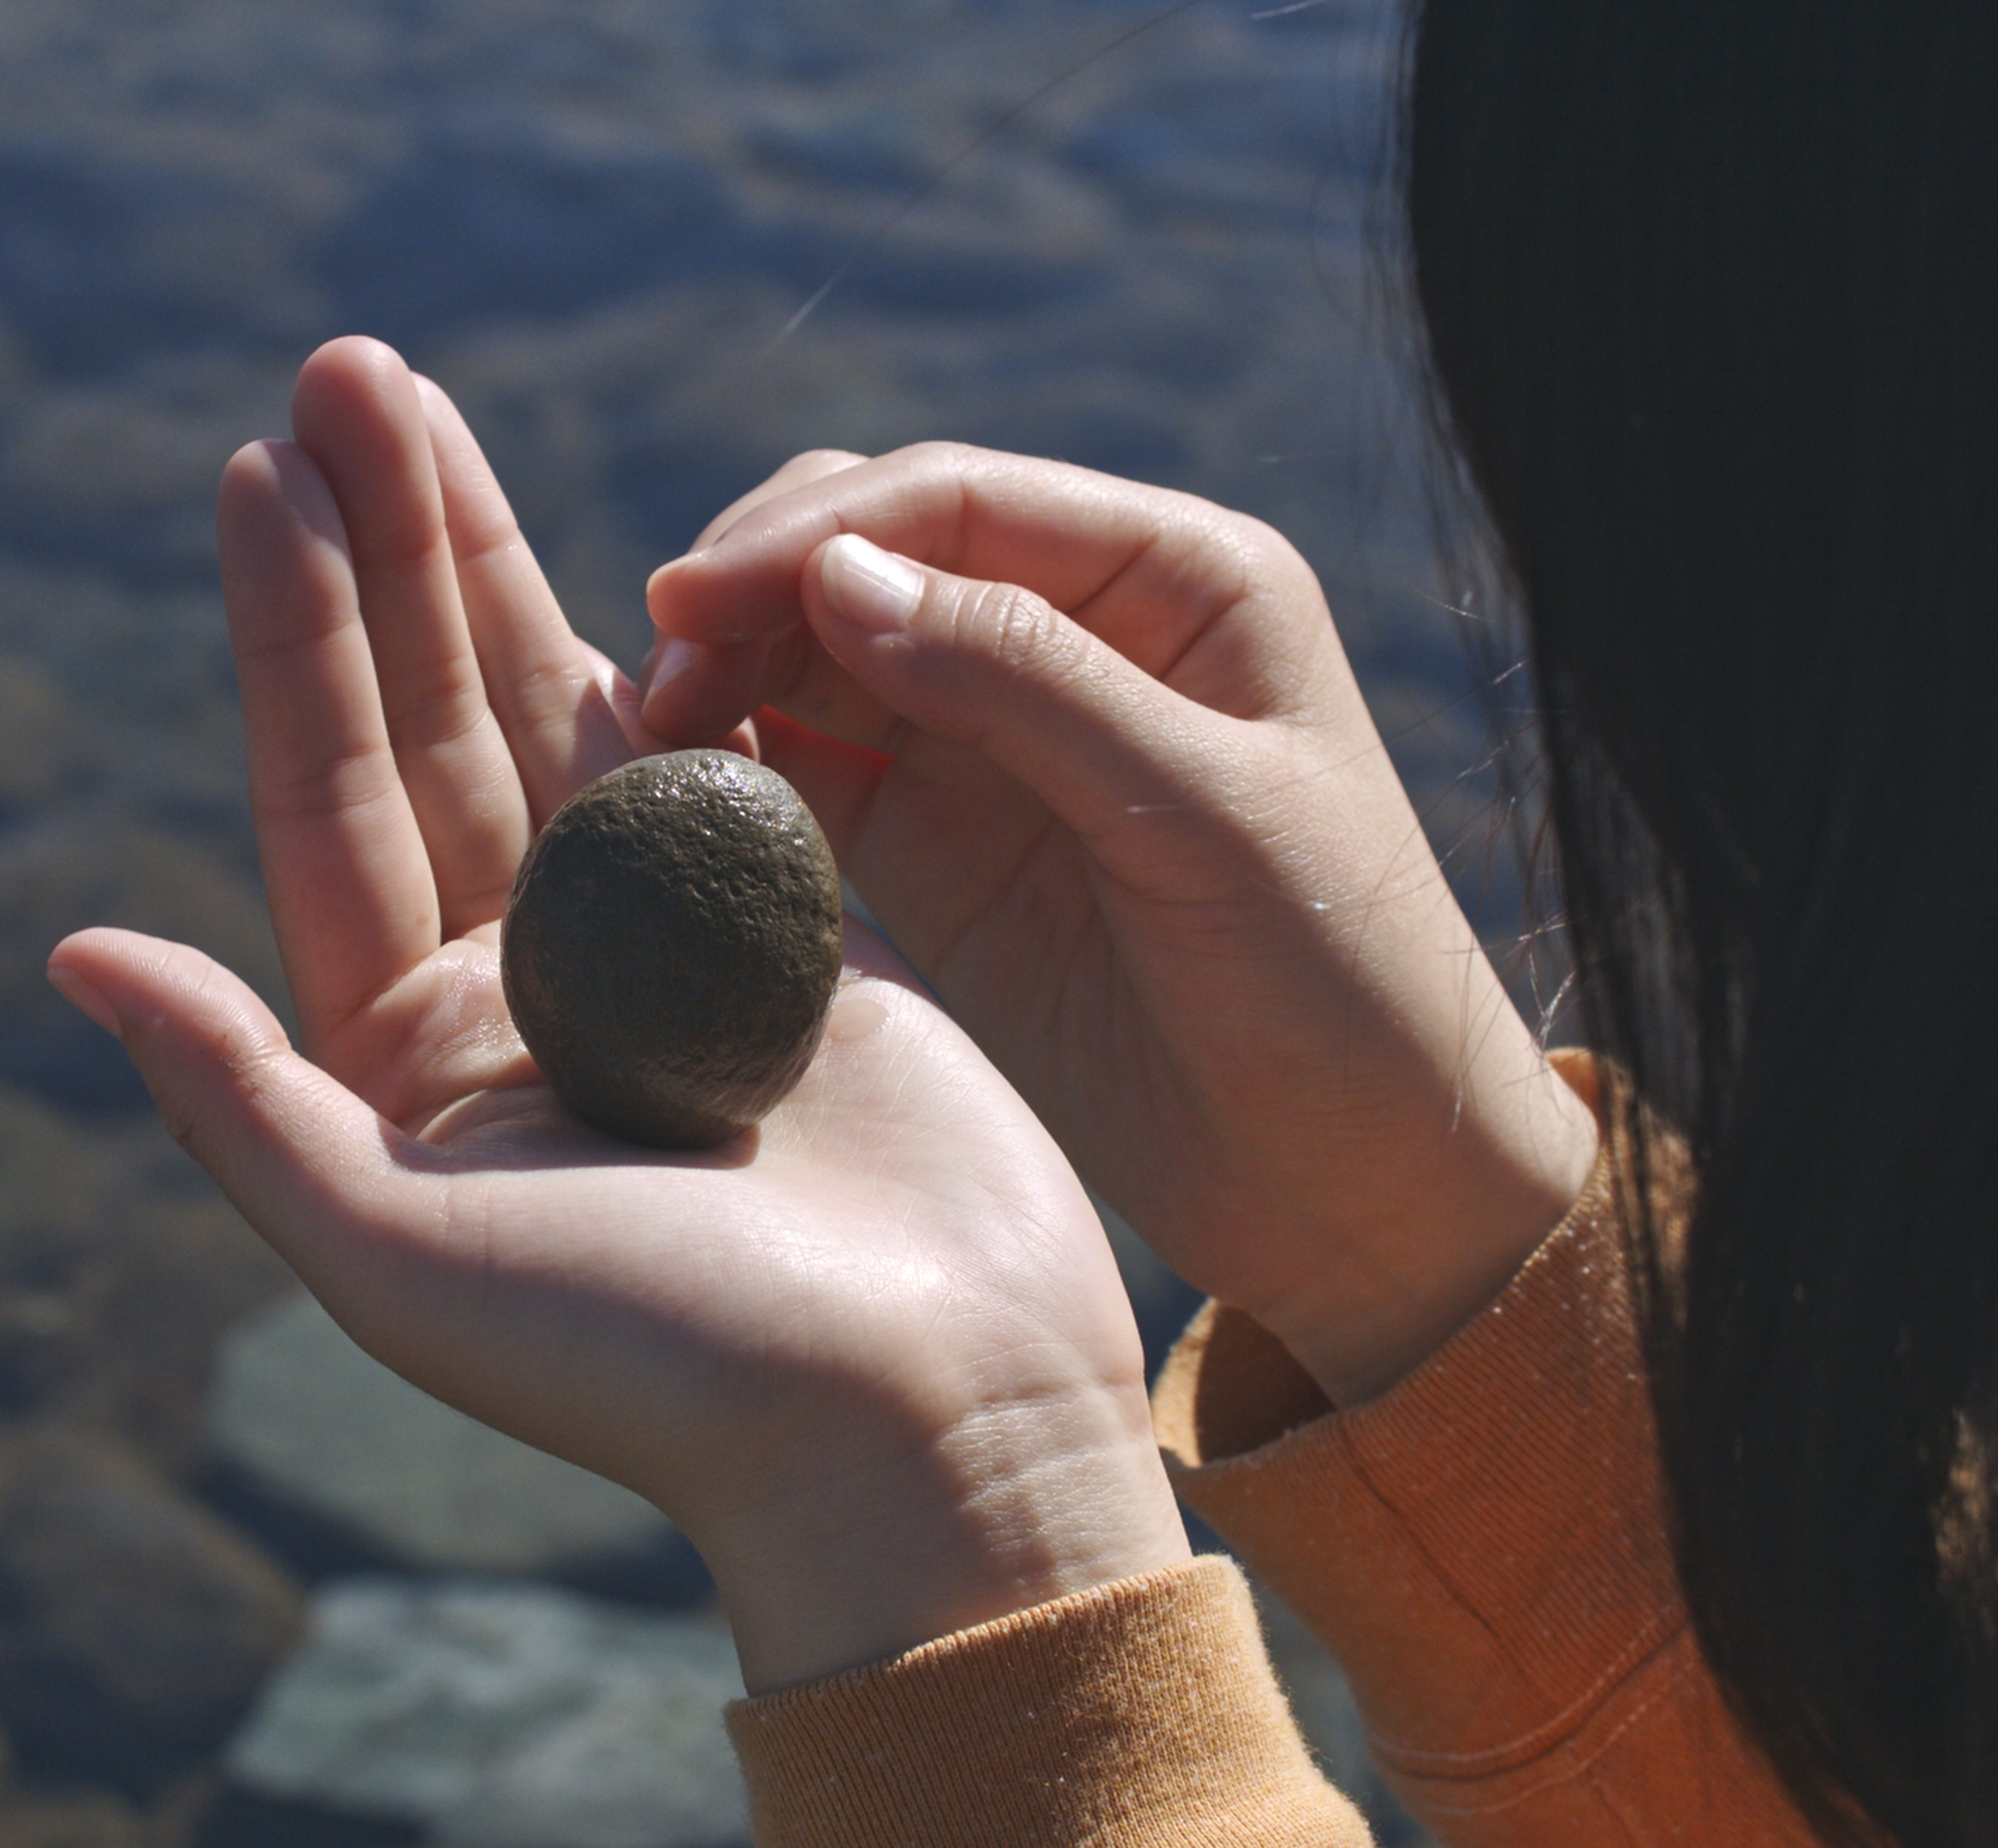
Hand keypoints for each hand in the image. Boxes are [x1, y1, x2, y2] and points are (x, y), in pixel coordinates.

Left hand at [47, 343, 1188, 1691]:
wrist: (925, 1420)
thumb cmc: (668, 1367)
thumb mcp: (404, 1256)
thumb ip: (240, 1100)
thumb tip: (74, 950)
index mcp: (404, 1062)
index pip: (329, 802)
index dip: (295, 635)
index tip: (261, 474)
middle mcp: (512, 993)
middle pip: (427, 728)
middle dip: (384, 551)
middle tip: (344, 373)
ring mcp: (653, 955)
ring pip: (554, 719)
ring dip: (493, 564)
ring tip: (427, 409)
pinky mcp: (790, 936)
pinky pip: (710, 760)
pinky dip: (666, 649)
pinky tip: (617, 540)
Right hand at [642, 444, 1598, 1405]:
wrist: (1361, 1185)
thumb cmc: (1340, 984)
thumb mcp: (1202, 815)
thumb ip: (1026, 680)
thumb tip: (837, 575)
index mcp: (1176, 582)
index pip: (958, 502)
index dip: (812, 534)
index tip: (688, 602)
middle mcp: (1081, 636)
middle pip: (876, 552)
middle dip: (757, 589)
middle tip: (661, 676)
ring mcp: (1003, 743)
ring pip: (827, 650)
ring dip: (734, 668)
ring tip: (654, 735)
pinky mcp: (947, 849)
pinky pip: (819, 765)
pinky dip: (745, 759)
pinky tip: (686, 785)